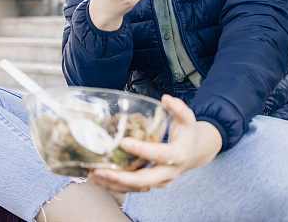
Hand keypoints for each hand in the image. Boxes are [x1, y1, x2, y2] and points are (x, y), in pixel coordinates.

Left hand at [88, 95, 221, 192]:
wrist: (194, 153)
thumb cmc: (187, 134)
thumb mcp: (188, 118)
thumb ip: (178, 108)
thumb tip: (166, 99)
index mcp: (179, 155)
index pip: (160, 155)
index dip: (142, 150)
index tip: (123, 142)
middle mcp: (169, 173)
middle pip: (144, 180)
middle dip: (121, 178)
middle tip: (100, 170)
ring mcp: (160, 182)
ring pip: (135, 188)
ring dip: (114, 184)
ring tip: (93, 176)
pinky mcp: (151, 185)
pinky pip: (132, 189)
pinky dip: (115, 187)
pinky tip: (99, 180)